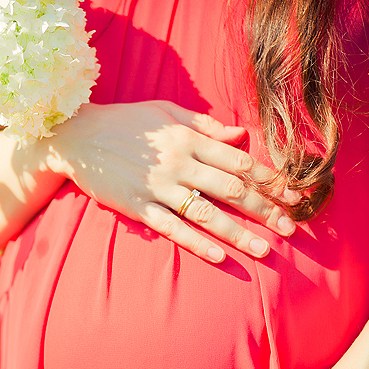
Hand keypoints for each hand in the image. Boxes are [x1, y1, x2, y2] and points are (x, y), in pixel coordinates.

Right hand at [39, 101, 299, 262]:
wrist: (76, 137)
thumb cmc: (124, 122)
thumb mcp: (165, 112)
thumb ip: (204, 125)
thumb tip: (240, 134)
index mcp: (188, 138)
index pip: (238, 160)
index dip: (268, 178)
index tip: (292, 194)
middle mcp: (178, 163)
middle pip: (230, 188)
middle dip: (265, 209)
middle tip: (290, 228)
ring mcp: (157, 187)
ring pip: (206, 212)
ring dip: (238, 233)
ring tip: (264, 250)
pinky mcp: (137, 206)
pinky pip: (172, 227)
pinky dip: (196, 242)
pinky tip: (219, 256)